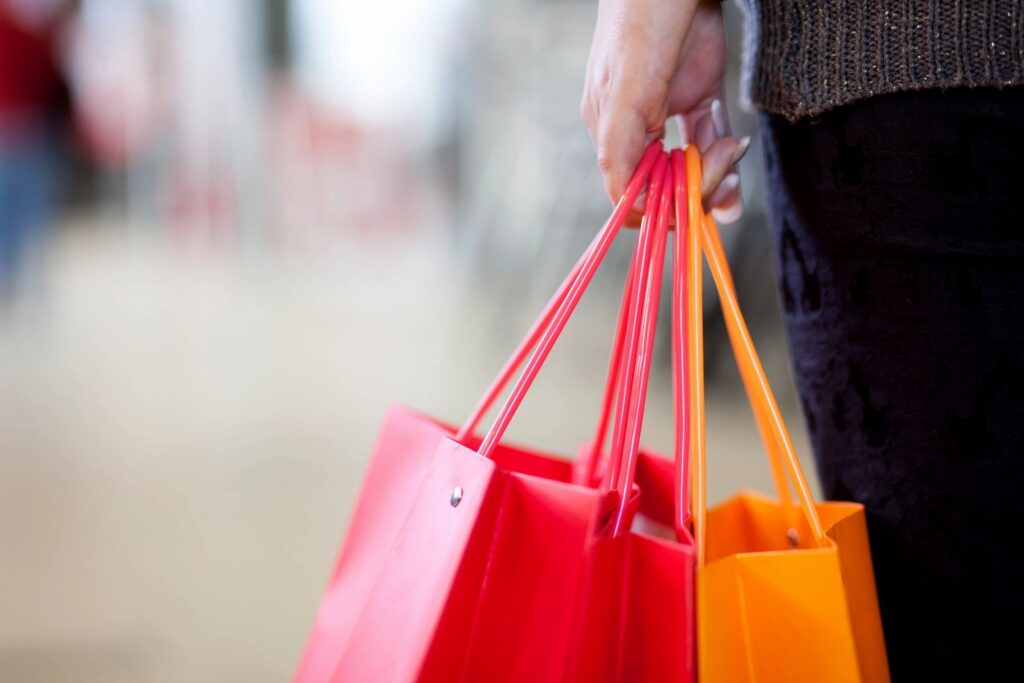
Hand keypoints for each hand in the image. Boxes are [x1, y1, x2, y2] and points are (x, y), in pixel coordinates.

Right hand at [581, 0, 748, 223]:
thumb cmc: (643, 16)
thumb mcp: (627, 89)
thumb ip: (620, 147)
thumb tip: (628, 206)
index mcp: (610, 132)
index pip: (632, 195)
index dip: (663, 206)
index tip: (692, 196)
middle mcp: (634, 129)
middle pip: (665, 185)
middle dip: (697, 185)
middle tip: (725, 158)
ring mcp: (666, 113)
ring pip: (690, 167)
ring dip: (716, 171)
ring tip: (733, 148)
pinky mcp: (696, 96)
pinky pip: (709, 139)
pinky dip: (725, 152)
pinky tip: (735, 144)